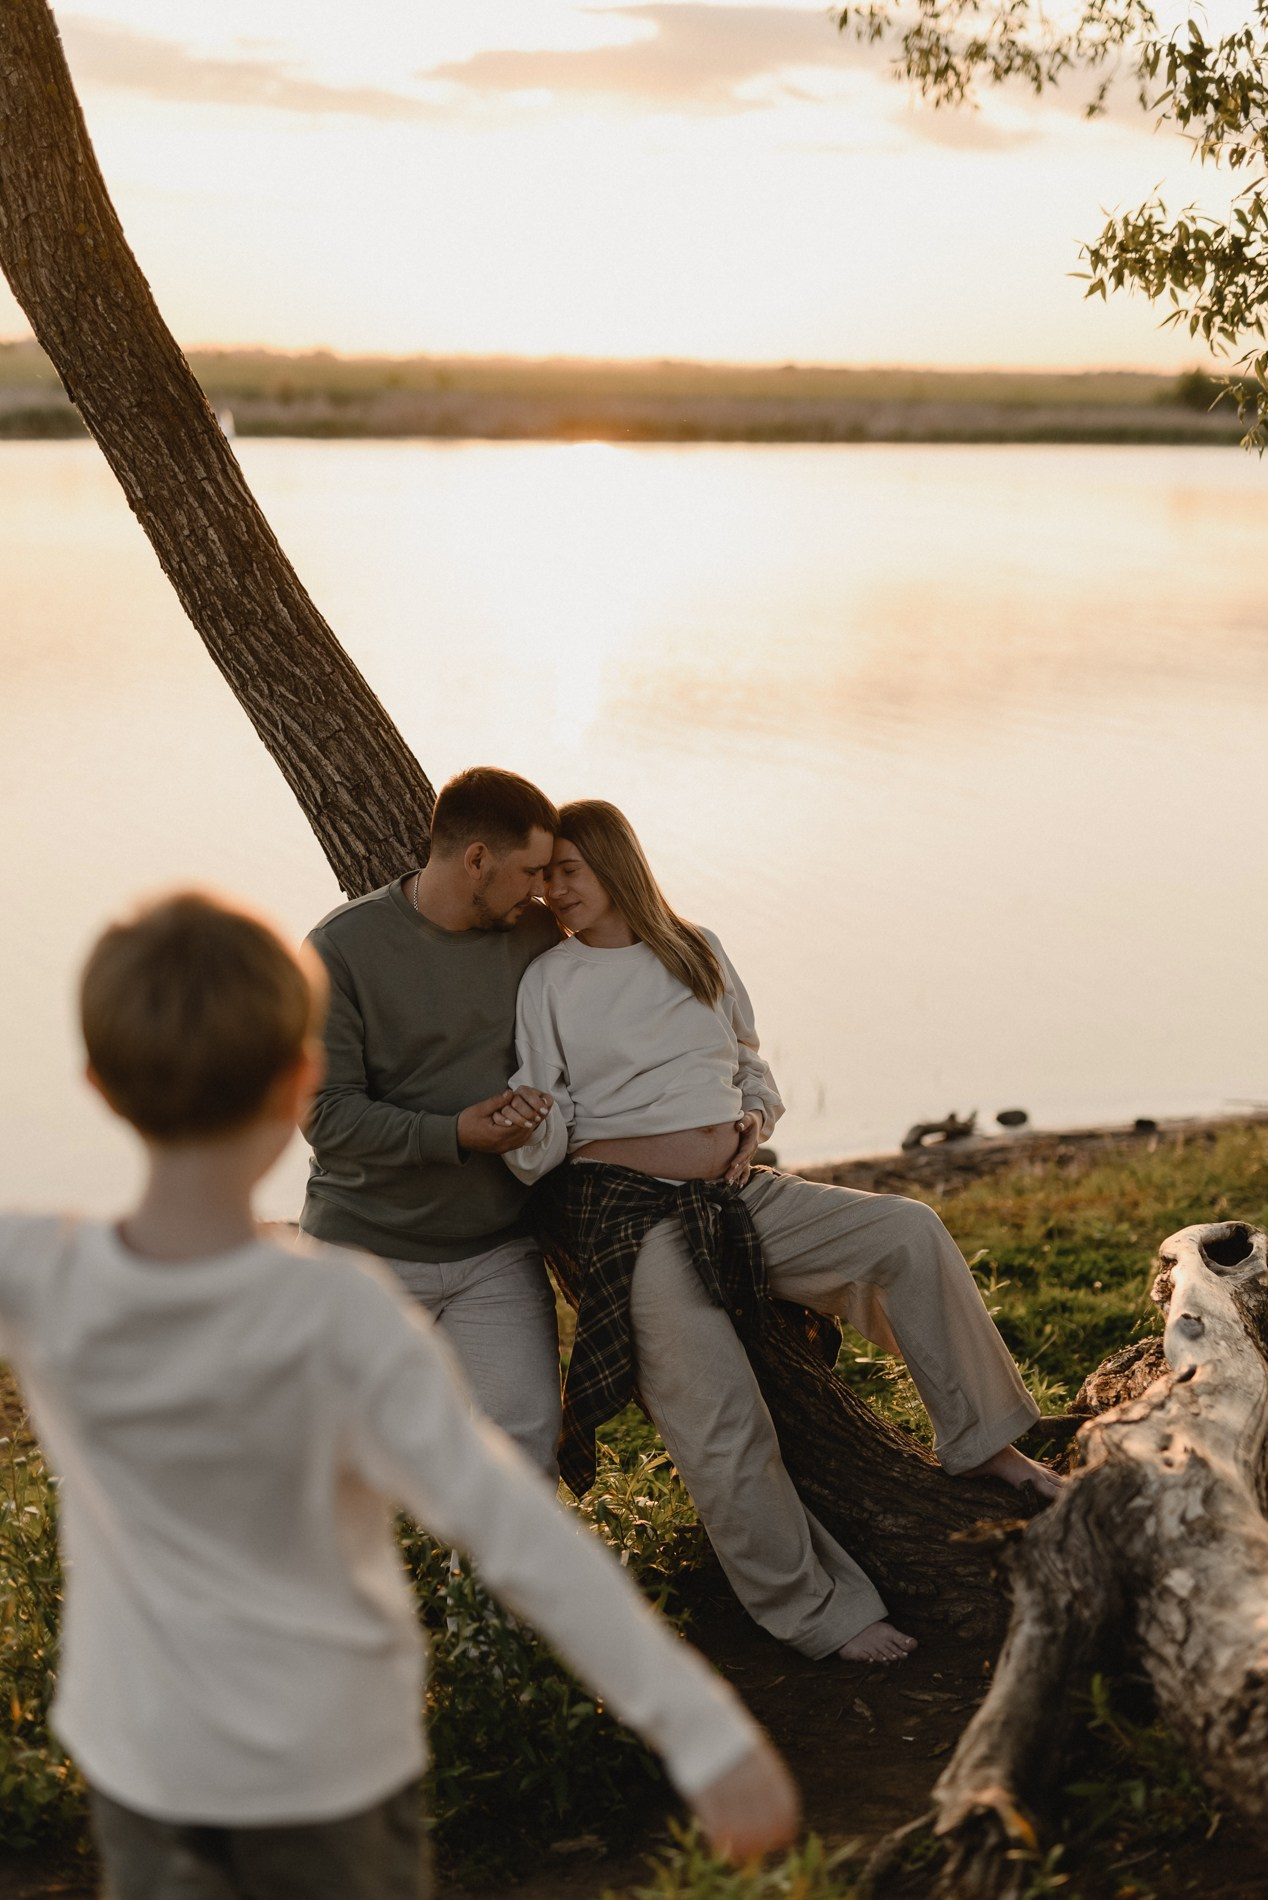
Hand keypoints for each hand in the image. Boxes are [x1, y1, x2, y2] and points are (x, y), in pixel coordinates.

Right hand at [457, 1090, 550, 1154]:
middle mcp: (502, 1144)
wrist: (455, 1137)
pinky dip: (524, 1133)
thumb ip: (496, 1102)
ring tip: (538, 1115)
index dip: (531, 1116)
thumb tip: (510, 1093)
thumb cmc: (465, 1123)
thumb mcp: (480, 1109)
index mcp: (497, 1135)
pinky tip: (527, 1125)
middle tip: (542, 1110)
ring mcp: (502, 1148)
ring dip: (530, 1127)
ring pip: (522, 1139)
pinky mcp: (501, 1149)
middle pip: (524, 1133)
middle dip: (534, 1121)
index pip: (520, 1126)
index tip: (538, 1107)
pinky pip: (517, 1142)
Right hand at [689, 1735, 799, 1862]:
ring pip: (736, 1815)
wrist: (692, 1711)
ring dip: (742, 1839)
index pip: (779, 1792)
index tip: (785, 1837)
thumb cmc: (724, 1734)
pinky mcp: (698, 1781)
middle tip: (764, 1850)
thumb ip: (761, 1773)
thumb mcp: (748, 1744)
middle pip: (758, 1808)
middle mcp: (741, 1766)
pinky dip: (718, 1833)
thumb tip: (777, 1808)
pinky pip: (712, 1813)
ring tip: (744, 1854)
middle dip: (764, 1833)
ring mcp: (719, 1773)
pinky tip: (720, 1845)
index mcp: (758, 1755)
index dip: (784, 1818)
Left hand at [724, 1111, 762, 1187]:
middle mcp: (752, 1150)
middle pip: (743, 1163)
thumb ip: (744, 1121)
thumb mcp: (748, 1118)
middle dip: (735, 1171)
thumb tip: (739, 1126)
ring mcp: (749, 1155)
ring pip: (743, 1167)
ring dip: (736, 1176)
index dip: (739, 1159)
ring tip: (728, 1183)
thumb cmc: (749, 1120)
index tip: (733, 1165)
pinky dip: (743, 1177)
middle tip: (727, 1179)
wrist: (755, 1124)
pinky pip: (746, 1169)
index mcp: (752, 1142)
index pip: (745, 1152)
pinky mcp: (746, 1157)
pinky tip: (739, 1185)